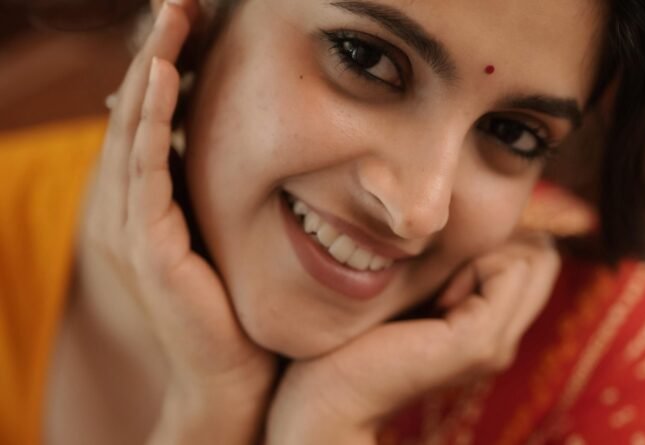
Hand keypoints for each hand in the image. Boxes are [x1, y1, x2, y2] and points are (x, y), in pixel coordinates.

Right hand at [78, 1, 274, 441]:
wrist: (241, 368)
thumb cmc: (252, 300)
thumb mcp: (251, 231)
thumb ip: (254, 188)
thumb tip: (295, 151)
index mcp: (169, 198)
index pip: (166, 117)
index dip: (178, 65)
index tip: (200, 20)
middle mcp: (146, 204)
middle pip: (145, 110)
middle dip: (160, 51)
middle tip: (178, 1)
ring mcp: (141, 223)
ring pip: (138, 127)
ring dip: (152, 67)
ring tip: (168, 17)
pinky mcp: (150, 244)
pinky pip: (146, 167)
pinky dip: (151, 118)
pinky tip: (161, 74)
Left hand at [266, 232, 559, 442]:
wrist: (329, 392)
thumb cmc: (358, 333)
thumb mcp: (414, 287)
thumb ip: (447, 266)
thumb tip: (472, 219)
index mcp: (489, 326)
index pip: (536, 255)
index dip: (501, 238)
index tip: (448, 261)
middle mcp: (504, 339)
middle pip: (543, 255)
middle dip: (502, 242)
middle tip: (448, 270)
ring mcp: (497, 344)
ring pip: (535, 258)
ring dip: (487, 253)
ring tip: (441, 285)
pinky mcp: (479, 343)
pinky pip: (509, 271)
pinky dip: (475, 266)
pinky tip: (438, 296)